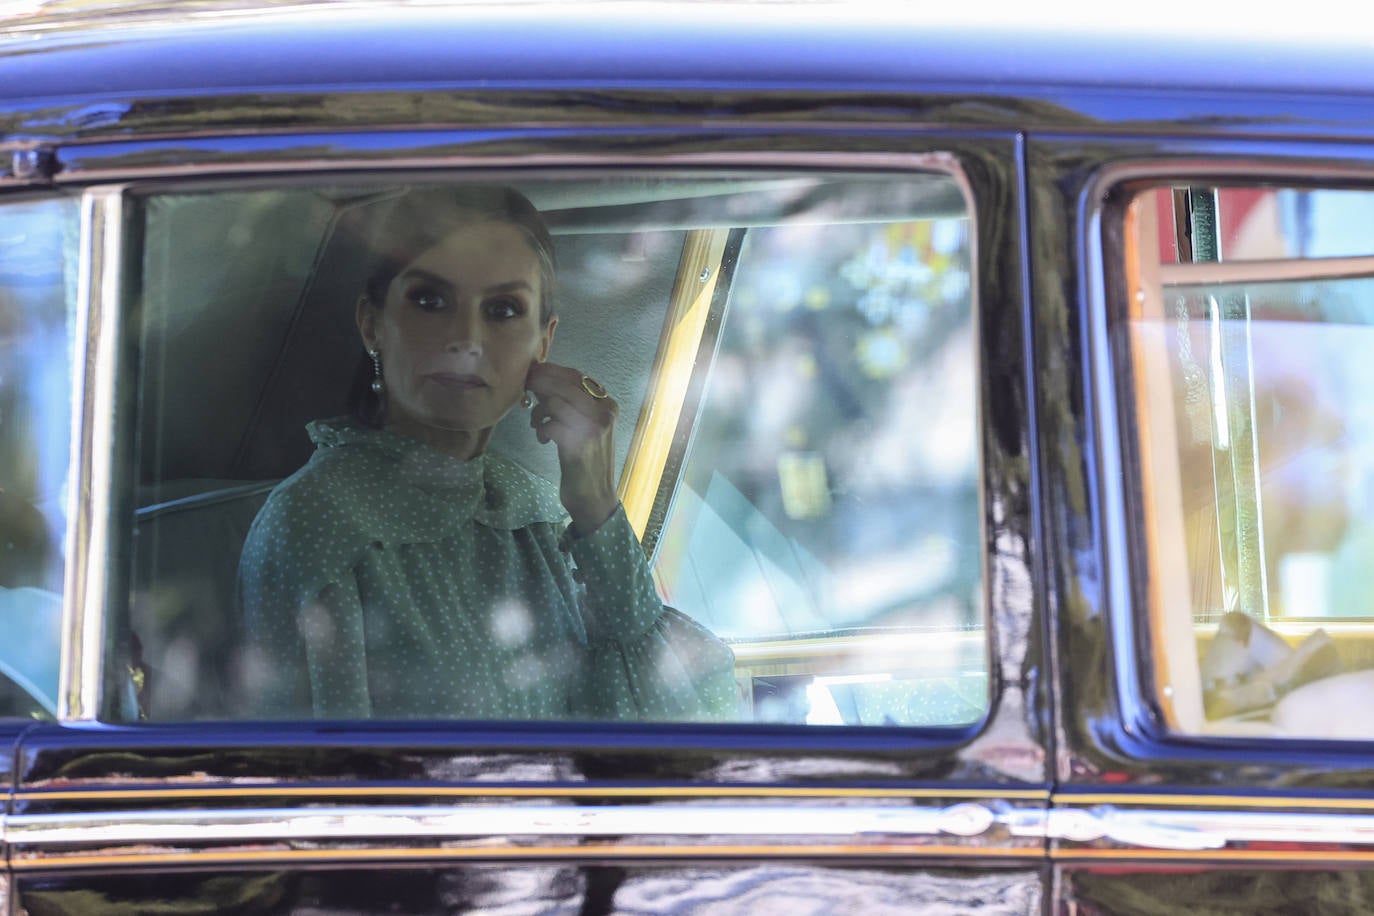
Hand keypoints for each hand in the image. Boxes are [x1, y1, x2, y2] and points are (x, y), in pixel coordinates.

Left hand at [525, 361, 618, 534]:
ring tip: (536, 424)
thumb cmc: (587, 461)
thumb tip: (542, 382)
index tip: (534, 373)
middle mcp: (604, 413)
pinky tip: (543, 439)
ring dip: (538, 411)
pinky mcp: (579, 445)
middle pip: (565, 384)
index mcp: (608, 405)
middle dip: (540, 383)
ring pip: (556, 402)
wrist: (595, 497)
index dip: (552, 371)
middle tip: (525, 388)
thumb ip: (571, 405)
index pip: (577, 376)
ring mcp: (594, 428)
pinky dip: (541, 429)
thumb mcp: (585, 428)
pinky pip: (550, 424)